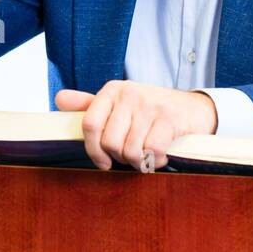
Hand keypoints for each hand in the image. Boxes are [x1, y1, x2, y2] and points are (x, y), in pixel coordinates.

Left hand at [54, 82, 217, 171]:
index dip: (93, 150)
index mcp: (112, 90)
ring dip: (138, 162)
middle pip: (110, 142)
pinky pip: (151, 151)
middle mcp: (129, 94)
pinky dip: (154, 161)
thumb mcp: (120, 104)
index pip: (89, 124)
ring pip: (130, 149)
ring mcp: (150, 105)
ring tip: (146, 156)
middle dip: (120, 157)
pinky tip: (159, 156)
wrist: (194, 109)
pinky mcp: (169, 119)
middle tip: (131, 156)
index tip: (103, 161)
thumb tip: (59, 99)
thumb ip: (90, 105)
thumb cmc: (151, 111)